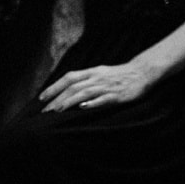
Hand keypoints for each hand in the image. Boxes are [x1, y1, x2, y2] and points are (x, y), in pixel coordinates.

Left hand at [40, 60, 156, 111]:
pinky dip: (92, 103)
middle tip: (45, 111)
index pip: (69, 78)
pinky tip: (83, 107)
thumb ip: (85, 80)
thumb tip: (65, 91)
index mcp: (93, 72)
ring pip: (85, 93)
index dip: (54, 87)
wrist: (143, 72)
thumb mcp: (101, 73)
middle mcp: (98, 78)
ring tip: (57, 110)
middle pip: (74, 87)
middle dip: (57, 98)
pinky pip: (103, 99)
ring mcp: (107, 86)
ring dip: (69, 101)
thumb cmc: (119, 75)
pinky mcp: (117, 95)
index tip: (42, 98)